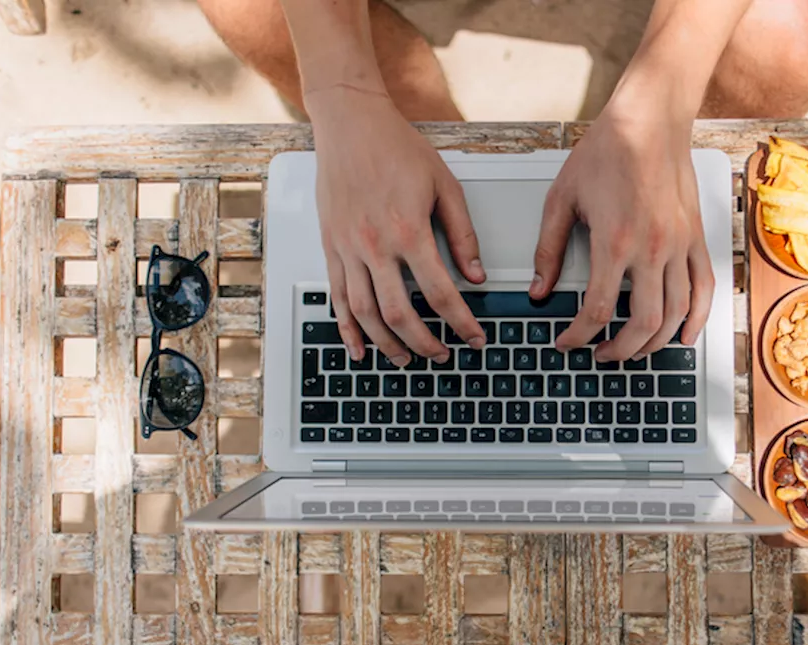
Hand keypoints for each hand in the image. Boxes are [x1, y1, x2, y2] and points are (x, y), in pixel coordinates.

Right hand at [309, 87, 486, 363]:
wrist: (350, 122)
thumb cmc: (396, 147)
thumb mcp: (445, 185)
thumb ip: (462, 234)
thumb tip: (476, 274)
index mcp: (409, 230)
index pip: (441, 293)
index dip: (461, 322)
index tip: (474, 337)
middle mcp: (374, 245)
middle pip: (399, 313)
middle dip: (423, 343)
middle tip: (441, 355)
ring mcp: (348, 248)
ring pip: (365, 314)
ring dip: (387, 344)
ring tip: (405, 359)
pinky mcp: (331, 247)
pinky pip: (337, 298)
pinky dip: (347, 329)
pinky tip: (358, 348)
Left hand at [532, 102, 714, 360]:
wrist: (650, 118)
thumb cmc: (608, 150)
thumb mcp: (562, 198)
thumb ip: (548, 249)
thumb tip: (539, 289)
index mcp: (615, 241)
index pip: (597, 310)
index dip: (579, 336)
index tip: (567, 343)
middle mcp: (652, 248)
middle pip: (643, 323)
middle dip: (619, 350)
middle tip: (601, 354)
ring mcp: (679, 245)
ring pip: (676, 314)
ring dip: (654, 342)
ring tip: (634, 349)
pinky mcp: (696, 237)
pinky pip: (705, 288)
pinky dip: (697, 319)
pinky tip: (684, 336)